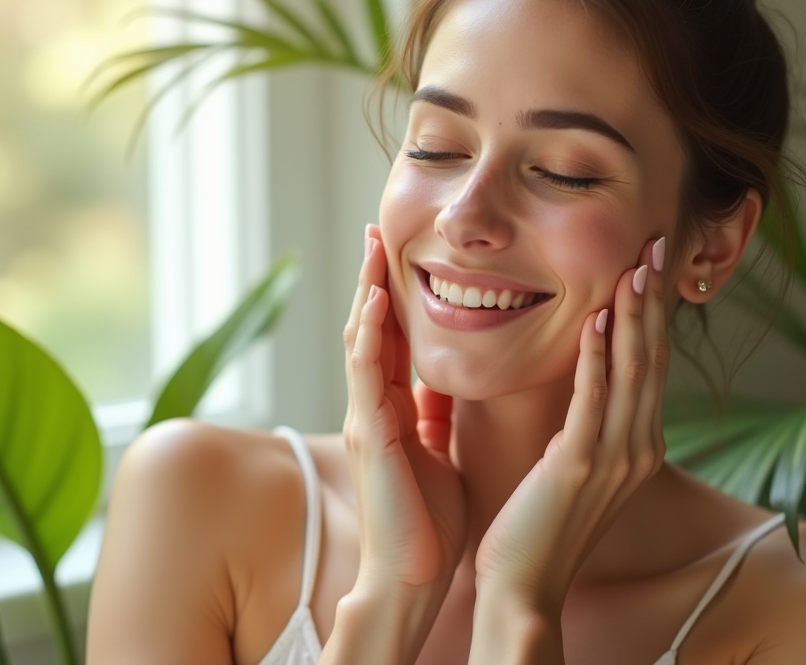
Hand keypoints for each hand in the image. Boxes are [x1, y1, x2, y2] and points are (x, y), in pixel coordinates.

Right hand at [342, 225, 467, 593]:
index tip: (398, 252)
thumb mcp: (439, 452)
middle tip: (377, 229)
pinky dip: (371, 331)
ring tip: (373, 245)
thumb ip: (436, 415)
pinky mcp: (369, 432)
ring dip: (367, 289)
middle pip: (368, 327)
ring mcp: (365, 417)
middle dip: (372, 277)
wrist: (414, 575)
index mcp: (391, 410)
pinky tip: (377, 298)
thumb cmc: (430, 523)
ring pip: (361, 338)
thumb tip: (444, 382)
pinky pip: (365, 370)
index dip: (391, 294)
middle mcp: (371, 407)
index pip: (388, 339)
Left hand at [473, 239, 669, 613]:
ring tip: (635, 265)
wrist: (524, 586)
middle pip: (654, 357)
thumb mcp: (575, 466)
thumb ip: (588, 424)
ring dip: (634, 314)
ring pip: (633, 371)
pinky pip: (594, 400)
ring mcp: (615, 458)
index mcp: (638, 445)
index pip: (653, 364)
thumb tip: (587, 379)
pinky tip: (598, 320)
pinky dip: (598, 357)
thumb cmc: (539, 524)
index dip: (654, 311)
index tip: (652, 263)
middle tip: (657, 244)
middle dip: (654, 298)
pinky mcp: (580, 466)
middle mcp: (638, 448)